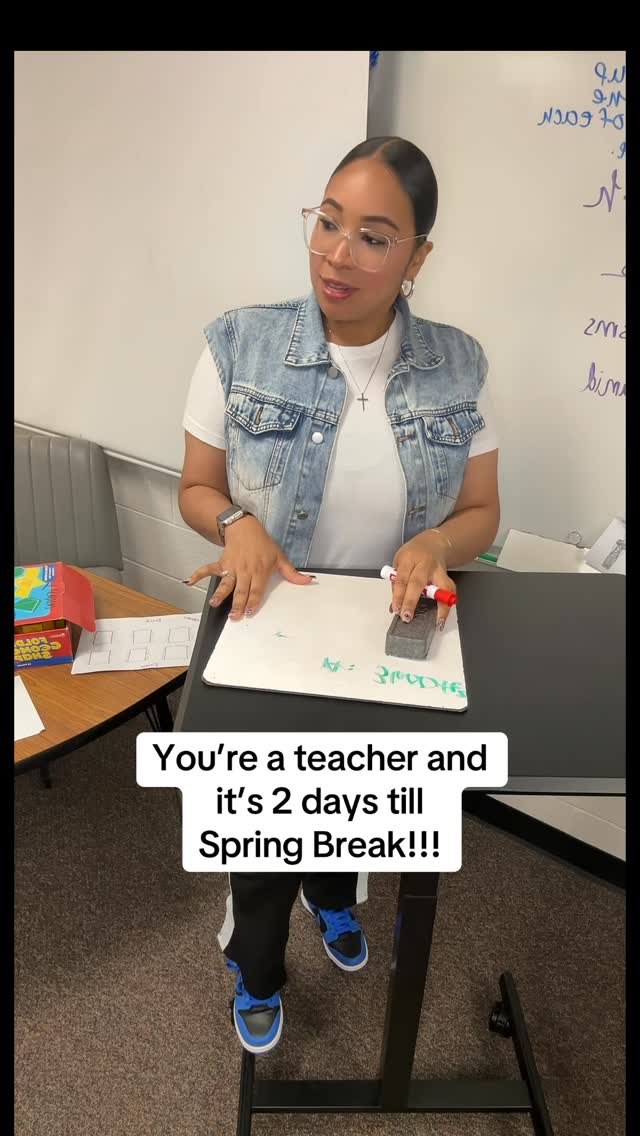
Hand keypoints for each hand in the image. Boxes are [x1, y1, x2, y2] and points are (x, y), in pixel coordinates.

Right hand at [184, 516, 313, 618]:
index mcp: (259, 571)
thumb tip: (308, 581)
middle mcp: (245, 571)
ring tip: (214, 604)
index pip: (257, 589)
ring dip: (220, 594)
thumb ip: (292, 573)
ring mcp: (232, 567)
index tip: (250, 612)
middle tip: (235, 617)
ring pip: (226, 583)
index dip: (254, 601)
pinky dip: (198, 574)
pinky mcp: (221, 563)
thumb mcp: (279, 557)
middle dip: (238, 604)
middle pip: (241, 590)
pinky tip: (189, 581)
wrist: (245, 527)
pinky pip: (209, 569)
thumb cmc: (263, 544)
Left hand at [390, 530, 455, 629]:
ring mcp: (439, 570)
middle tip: (407, 616)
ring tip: (438, 621)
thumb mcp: (399, 562)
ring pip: (442, 587)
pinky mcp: (448, 577)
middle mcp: (425, 564)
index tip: (396, 609)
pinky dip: (448, 605)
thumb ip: (397, 582)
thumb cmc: (413, 555)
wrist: (433, 544)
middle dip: (411, 601)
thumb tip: (395, 606)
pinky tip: (443, 617)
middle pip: (418, 583)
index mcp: (409, 559)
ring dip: (441, 606)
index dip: (398, 595)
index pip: (402, 578)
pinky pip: (450, 591)